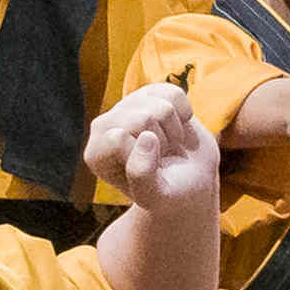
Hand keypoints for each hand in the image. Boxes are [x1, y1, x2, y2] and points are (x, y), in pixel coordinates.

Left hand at [78, 79, 216, 218]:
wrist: (193, 181)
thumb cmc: (170, 193)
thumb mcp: (155, 197)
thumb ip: (142, 175)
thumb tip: (146, 137)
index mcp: (96, 155)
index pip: (120, 137)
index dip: (146, 154)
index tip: (151, 172)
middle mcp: (104, 127)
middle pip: (143, 118)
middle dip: (163, 141)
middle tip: (163, 159)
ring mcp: (126, 106)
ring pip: (160, 104)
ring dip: (174, 130)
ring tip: (169, 147)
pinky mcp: (149, 93)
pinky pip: (173, 93)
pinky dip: (184, 113)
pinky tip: (176, 129)